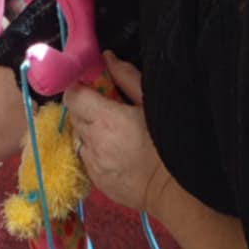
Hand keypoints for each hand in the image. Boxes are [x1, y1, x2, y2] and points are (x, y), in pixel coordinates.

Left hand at [64, 50, 163, 213]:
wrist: (175, 191)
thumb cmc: (168, 142)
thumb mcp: (151, 104)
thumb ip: (126, 78)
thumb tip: (107, 58)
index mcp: (106, 118)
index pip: (72, 95)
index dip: (79, 89)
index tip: (91, 88)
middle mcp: (93, 141)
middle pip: (73, 115)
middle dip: (84, 108)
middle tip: (106, 108)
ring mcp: (92, 163)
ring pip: (78, 137)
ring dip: (89, 131)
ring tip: (113, 132)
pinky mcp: (96, 180)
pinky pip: (86, 158)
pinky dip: (94, 151)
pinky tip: (116, 152)